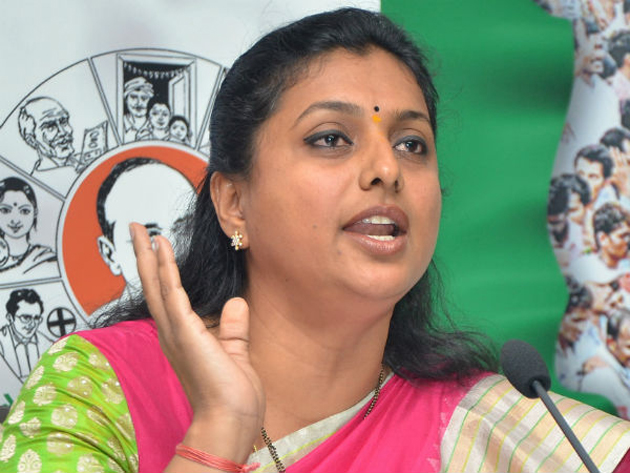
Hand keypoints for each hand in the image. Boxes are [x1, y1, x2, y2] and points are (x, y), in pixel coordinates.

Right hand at [130, 223, 263, 460]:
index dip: (159, 270)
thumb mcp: (234, 353)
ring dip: (148, 255)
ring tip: (141, 229)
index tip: (156, 247)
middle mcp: (171, 333)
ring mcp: (174, 332)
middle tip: (136, 228)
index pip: (167, 296)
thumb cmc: (231, 395)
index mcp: (182, 337)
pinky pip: (172, 291)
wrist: (231, 419)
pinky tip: (160, 247)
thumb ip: (233, 328)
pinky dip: (165, 268)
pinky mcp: (184, 331)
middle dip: (143, 256)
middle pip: (153, 286)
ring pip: (156, 284)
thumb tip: (236, 302)